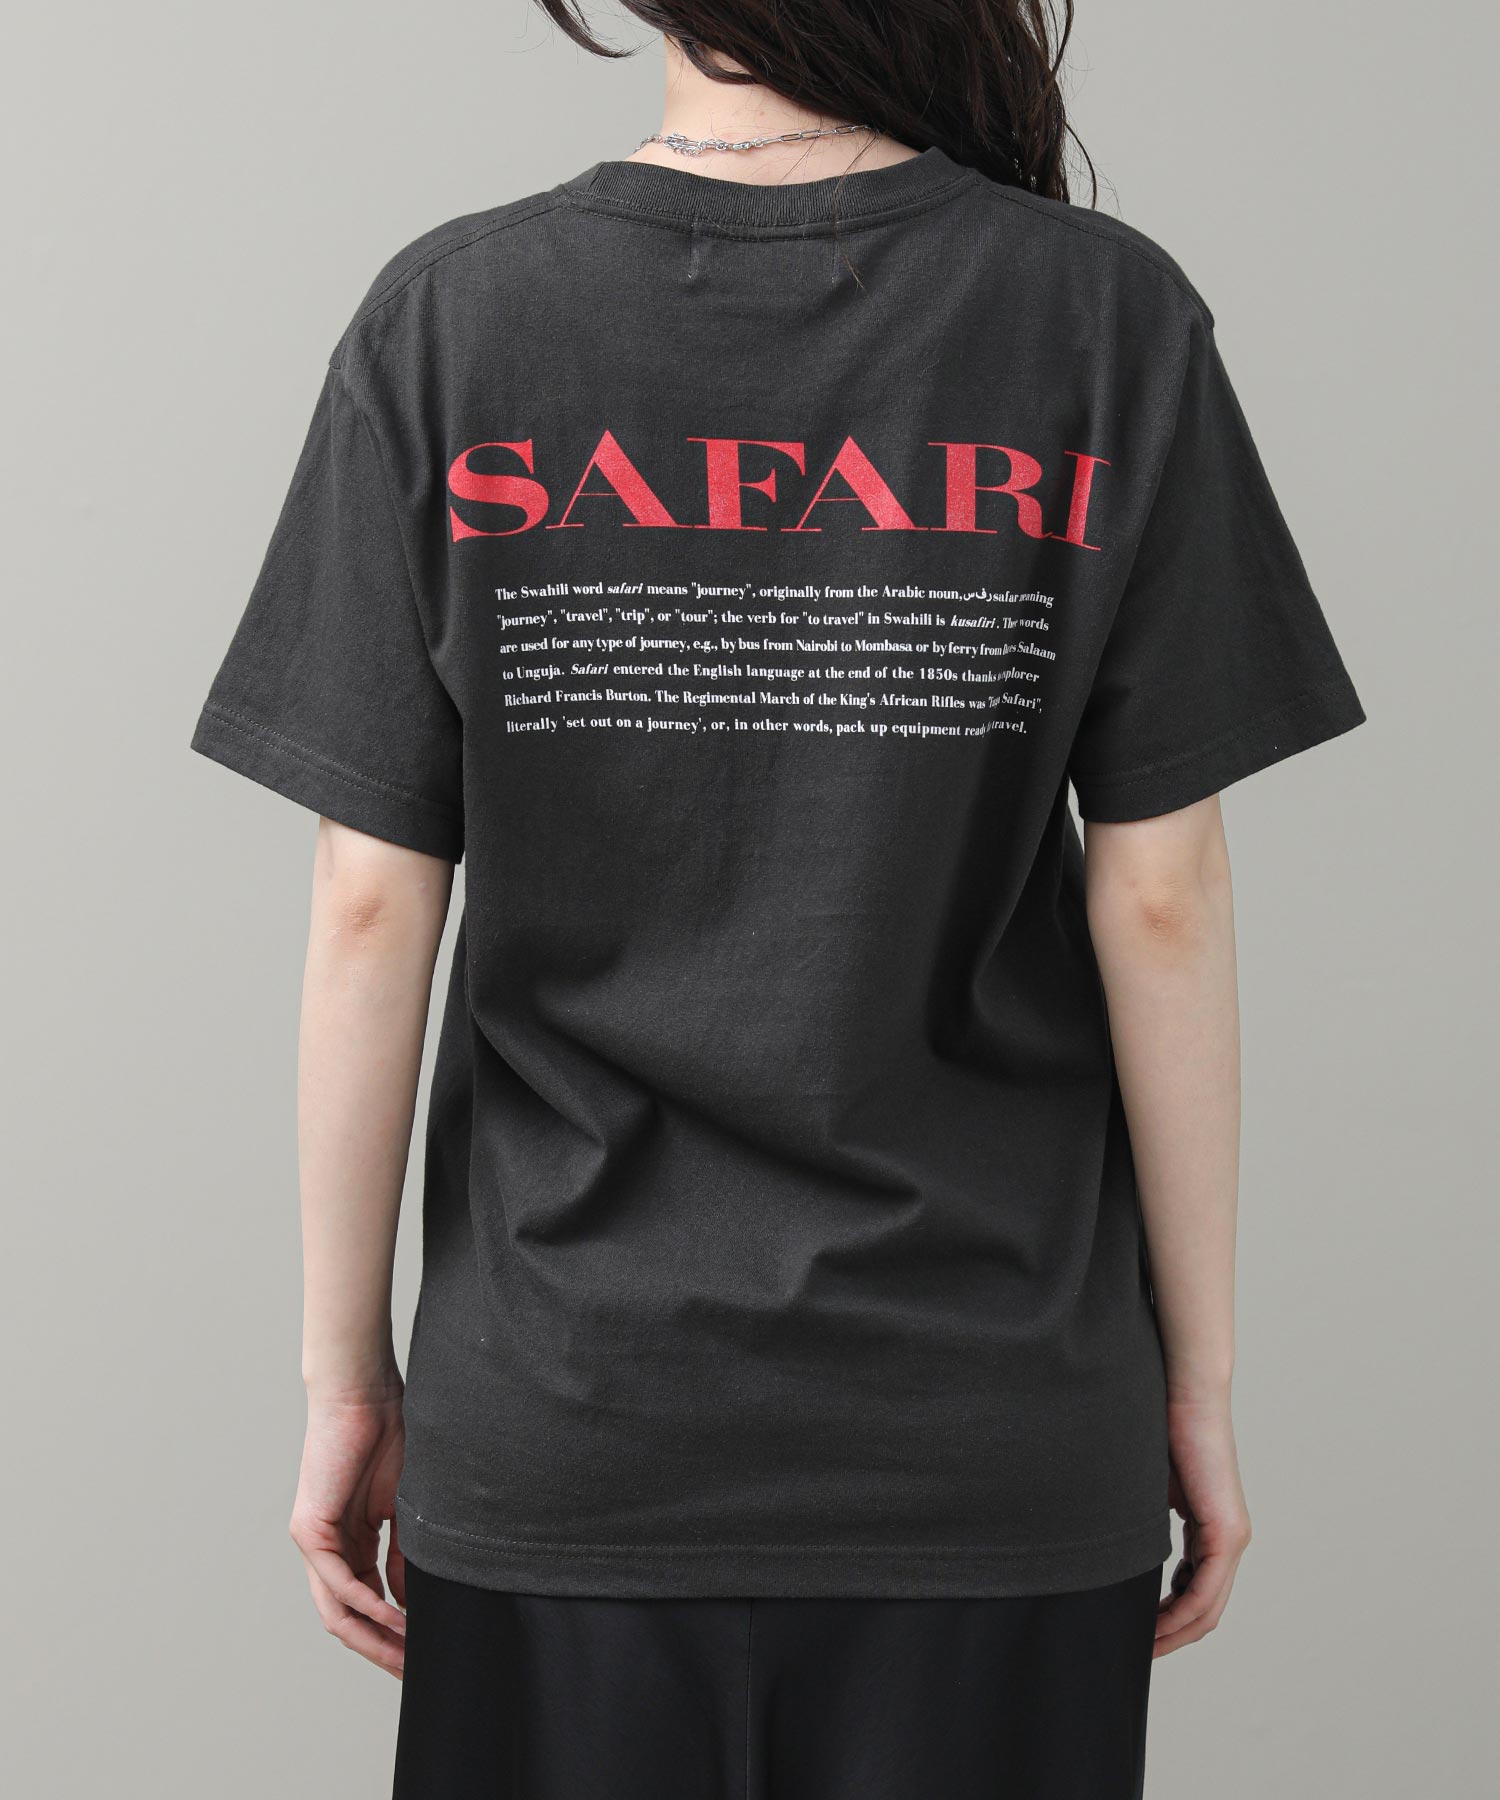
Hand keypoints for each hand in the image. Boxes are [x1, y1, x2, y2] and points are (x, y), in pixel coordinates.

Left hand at [289, 1383, 407, 1677]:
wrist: (365, 1394)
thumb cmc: (389, 1435)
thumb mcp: (406, 1507)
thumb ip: (405, 1555)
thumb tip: (410, 1602)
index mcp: (351, 1542)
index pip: (369, 1601)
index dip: (394, 1632)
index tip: (424, 1652)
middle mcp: (328, 1548)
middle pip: (348, 1618)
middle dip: (382, 1649)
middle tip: (414, 1672)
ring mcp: (315, 1541)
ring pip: (337, 1609)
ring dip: (372, 1637)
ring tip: (405, 1655)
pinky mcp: (309, 1529)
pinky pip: (337, 1580)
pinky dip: (365, 1602)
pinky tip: (392, 1617)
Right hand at [1155, 1390, 1251, 1656]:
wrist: (1185, 1393)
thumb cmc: (1158, 1426)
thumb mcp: (1145, 1487)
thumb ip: (1142, 1519)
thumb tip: (1113, 1544)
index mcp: (1210, 1528)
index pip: (1195, 1590)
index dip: (1168, 1619)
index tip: (1139, 1632)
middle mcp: (1228, 1538)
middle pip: (1204, 1609)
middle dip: (1170, 1636)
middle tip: (1138, 1651)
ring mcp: (1231, 1537)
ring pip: (1207, 1607)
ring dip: (1175, 1632)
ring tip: (1143, 1645)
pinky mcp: (1226, 1532)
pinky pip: (1206, 1592)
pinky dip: (1181, 1614)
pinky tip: (1155, 1625)